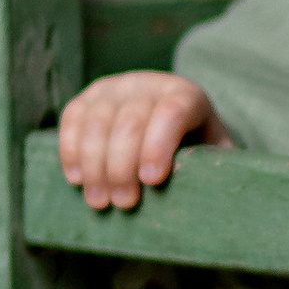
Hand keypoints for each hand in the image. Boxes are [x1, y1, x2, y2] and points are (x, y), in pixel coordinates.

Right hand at [56, 72, 225, 210]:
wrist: (167, 126)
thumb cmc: (194, 150)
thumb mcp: (213, 155)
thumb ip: (216, 168)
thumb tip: (217, 194)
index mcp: (187, 95)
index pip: (172, 112)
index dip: (159, 145)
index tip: (152, 181)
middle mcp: (149, 84)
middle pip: (130, 121)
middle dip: (123, 166)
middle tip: (124, 203)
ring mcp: (115, 88)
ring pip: (97, 121)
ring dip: (94, 166)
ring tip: (99, 201)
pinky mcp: (88, 98)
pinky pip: (72, 118)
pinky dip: (71, 149)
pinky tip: (76, 178)